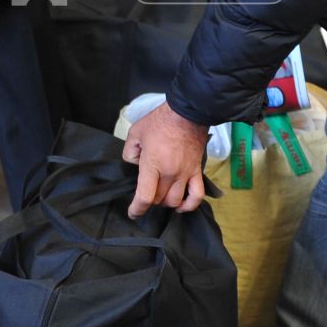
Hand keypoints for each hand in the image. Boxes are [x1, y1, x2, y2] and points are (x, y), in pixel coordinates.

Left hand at [122, 101, 210, 218]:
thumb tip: (134, 164)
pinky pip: (197, 195)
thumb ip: (129, 152)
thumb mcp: (135, 133)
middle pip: (159, 200)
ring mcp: (185, 173)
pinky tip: (181, 206)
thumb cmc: (160, 121)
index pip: (145, 196)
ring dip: (166, 202)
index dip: (137, 209)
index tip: (133, 213)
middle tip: (146, 192)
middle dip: (150, 200)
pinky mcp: (197, 171)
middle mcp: (170, 173)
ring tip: (161, 196)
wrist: (187, 113)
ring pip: (175, 201)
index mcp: (152, 164)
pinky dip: (189, 205)